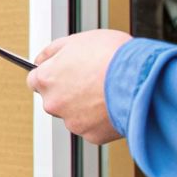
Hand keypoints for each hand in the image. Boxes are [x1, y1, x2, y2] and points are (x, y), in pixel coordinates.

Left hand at [28, 28, 130, 144]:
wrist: (142, 79)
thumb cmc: (112, 56)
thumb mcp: (77, 40)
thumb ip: (53, 51)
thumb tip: (40, 59)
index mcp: (46, 79)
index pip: (35, 80)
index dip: (51, 75)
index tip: (62, 73)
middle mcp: (54, 103)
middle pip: (54, 99)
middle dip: (68, 92)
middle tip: (91, 80)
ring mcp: (72, 122)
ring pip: (74, 115)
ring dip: (86, 107)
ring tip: (107, 92)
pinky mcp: (92, 135)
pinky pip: (93, 127)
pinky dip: (102, 119)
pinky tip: (114, 105)